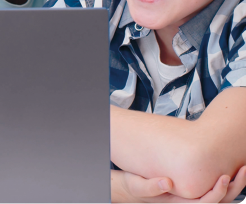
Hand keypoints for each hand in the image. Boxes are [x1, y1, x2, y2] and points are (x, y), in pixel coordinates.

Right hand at [112, 167, 245, 203]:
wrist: (132, 188)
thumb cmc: (134, 186)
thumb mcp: (137, 186)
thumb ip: (151, 186)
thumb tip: (167, 182)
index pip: (207, 203)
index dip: (218, 192)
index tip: (224, 177)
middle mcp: (189, 202)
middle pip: (220, 202)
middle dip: (235, 187)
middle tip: (243, 169)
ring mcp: (192, 196)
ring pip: (221, 196)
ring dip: (234, 184)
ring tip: (242, 166)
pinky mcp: (191, 189)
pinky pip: (212, 187)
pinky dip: (224, 180)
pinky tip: (227, 165)